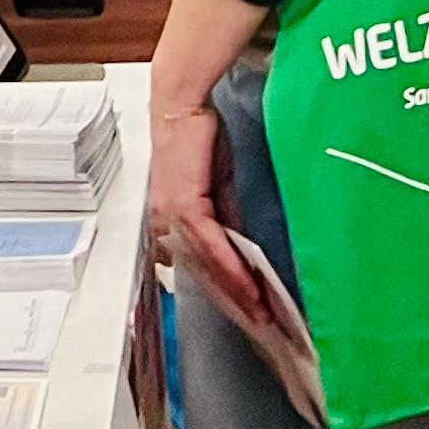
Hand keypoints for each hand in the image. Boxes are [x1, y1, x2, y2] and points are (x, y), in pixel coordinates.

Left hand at [148, 102, 266, 327]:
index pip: (201, 264)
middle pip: (204, 272)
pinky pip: (211, 245)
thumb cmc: (198, 140)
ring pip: (207, 265)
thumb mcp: (218, 188)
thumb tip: (242, 251)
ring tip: (262, 313)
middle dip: (234, 301)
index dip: (226, 290)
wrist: (182, 105)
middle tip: (261, 323)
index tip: (250, 311)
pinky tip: (250, 286)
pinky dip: (232, 268)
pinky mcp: (183, 205)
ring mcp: (172, 215)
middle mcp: (166, 223)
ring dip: (237, 292)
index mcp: (172, 220)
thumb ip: (227, 220)